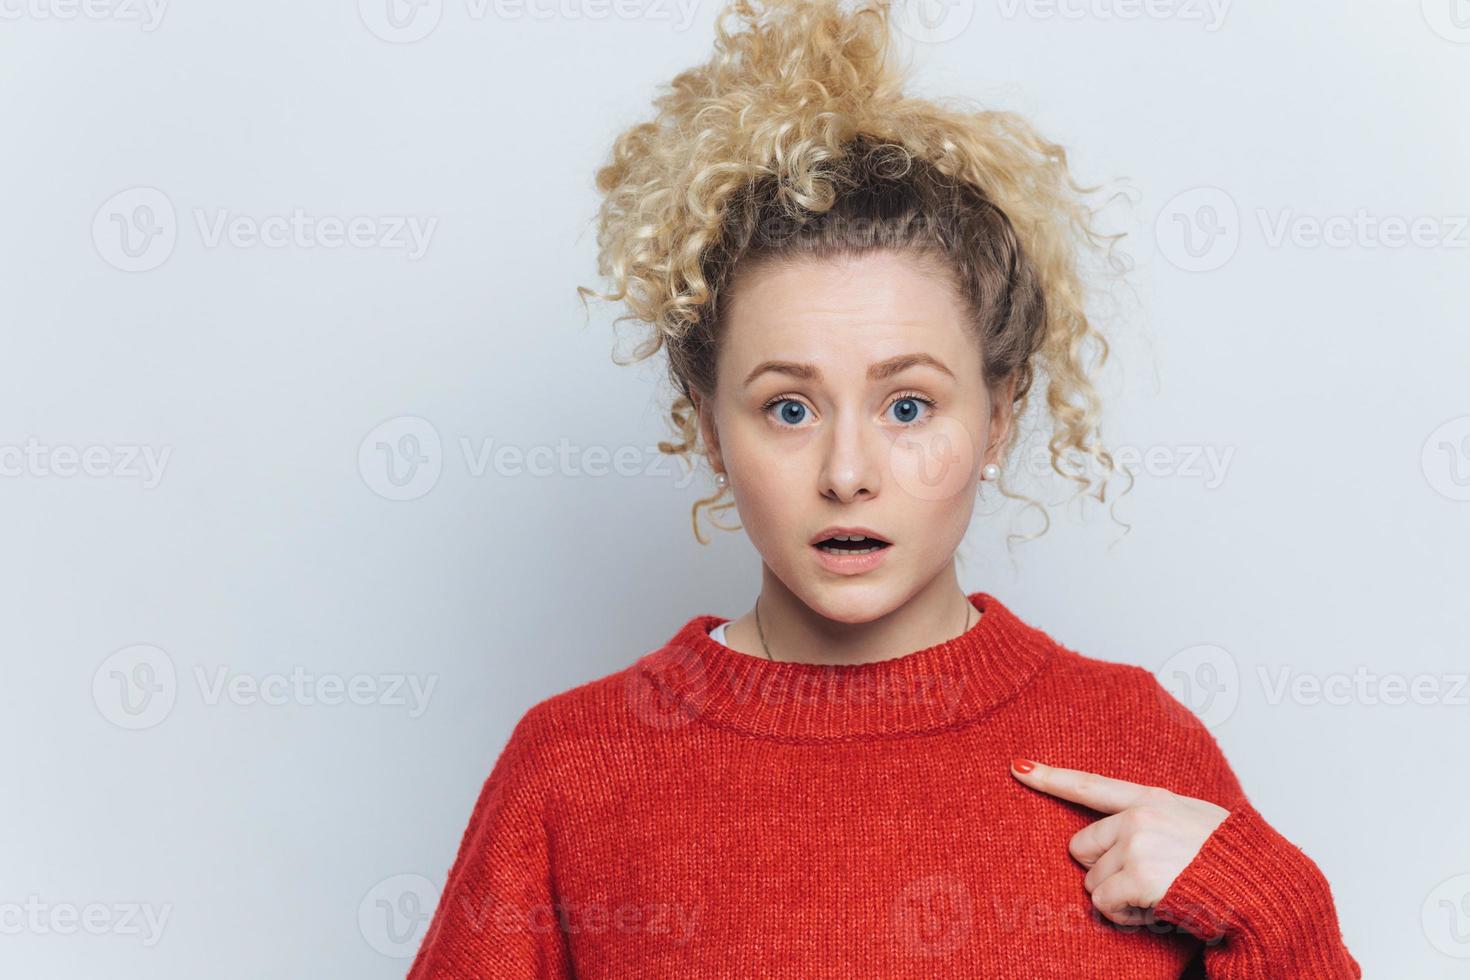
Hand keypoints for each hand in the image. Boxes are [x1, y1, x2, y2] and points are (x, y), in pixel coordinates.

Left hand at [1009, 758, 1229, 926]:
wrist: (1263, 887)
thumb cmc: (1232, 862)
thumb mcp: (1194, 822)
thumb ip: (1154, 819)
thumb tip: (1117, 837)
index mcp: (1153, 799)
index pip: (1091, 785)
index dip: (1049, 777)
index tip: (1017, 766)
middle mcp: (1140, 816)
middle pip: (1081, 847)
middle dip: (1102, 869)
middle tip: (1144, 880)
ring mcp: (1138, 844)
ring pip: (1091, 881)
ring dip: (1118, 898)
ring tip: (1159, 895)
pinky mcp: (1138, 876)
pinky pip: (1105, 904)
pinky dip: (1125, 917)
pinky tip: (1157, 909)